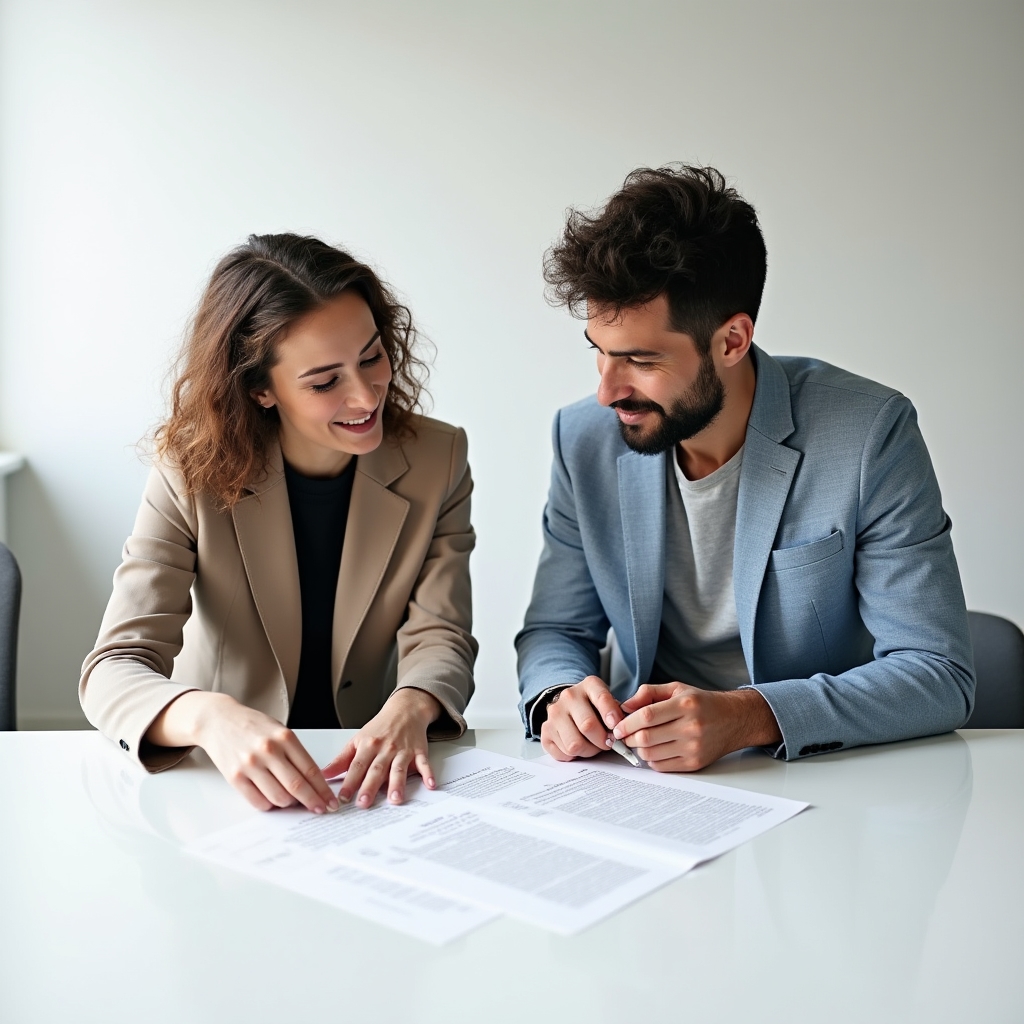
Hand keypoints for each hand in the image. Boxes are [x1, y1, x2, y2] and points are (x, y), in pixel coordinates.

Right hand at [146, 691, 338, 813]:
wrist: (219, 720)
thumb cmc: (253, 725)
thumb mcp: (280, 730)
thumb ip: (295, 753)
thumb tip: (313, 781)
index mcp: (284, 737)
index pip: (310, 770)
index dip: (323, 790)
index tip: (330, 801)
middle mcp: (268, 751)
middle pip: (297, 786)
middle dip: (313, 802)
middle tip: (321, 809)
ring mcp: (251, 765)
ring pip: (279, 797)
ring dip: (289, 804)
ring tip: (292, 800)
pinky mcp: (235, 777)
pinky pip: (258, 801)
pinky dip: (270, 805)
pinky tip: (273, 799)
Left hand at [321, 688, 440, 807]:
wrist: (405, 710)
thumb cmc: (380, 728)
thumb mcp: (358, 740)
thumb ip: (342, 760)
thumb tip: (324, 775)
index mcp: (368, 746)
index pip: (356, 766)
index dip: (349, 782)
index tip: (343, 798)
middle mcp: (385, 749)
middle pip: (376, 770)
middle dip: (370, 787)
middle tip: (364, 803)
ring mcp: (403, 750)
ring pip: (398, 768)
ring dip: (397, 784)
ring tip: (395, 799)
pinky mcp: (419, 751)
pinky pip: (424, 764)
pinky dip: (428, 774)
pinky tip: (430, 785)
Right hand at [540, 675, 625, 761]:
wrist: (570, 706)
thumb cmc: (595, 708)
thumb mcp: (610, 704)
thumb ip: (618, 715)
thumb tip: (622, 733)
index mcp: (589, 685)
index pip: (601, 698)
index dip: (611, 714)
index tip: (616, 727)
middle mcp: (569, 696)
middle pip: (587, 725)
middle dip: (602, 741)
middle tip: (608, 744)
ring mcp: (554, 713)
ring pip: (574, 744)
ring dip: (588, 751)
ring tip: (592, 745)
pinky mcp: (545, 731)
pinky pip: (562, 753)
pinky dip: (573, 756)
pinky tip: (578, 746)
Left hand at [612, 682, 781, 770]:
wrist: (734, 720)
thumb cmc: (702, 703)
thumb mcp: (677, 689)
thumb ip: (648, 693)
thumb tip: (624, 706)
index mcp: (685, 704)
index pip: (647, 716)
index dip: (627, 723)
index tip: (617, 727)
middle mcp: (690, 727)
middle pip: (646, 738)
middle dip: (628, 738)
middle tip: (624, 735)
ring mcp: (693, 747)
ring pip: (651, 754)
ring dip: (638, 749)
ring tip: (640, 741)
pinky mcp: (695, 763)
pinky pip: (662, 766)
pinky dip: (652, 760)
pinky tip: (655, 749)